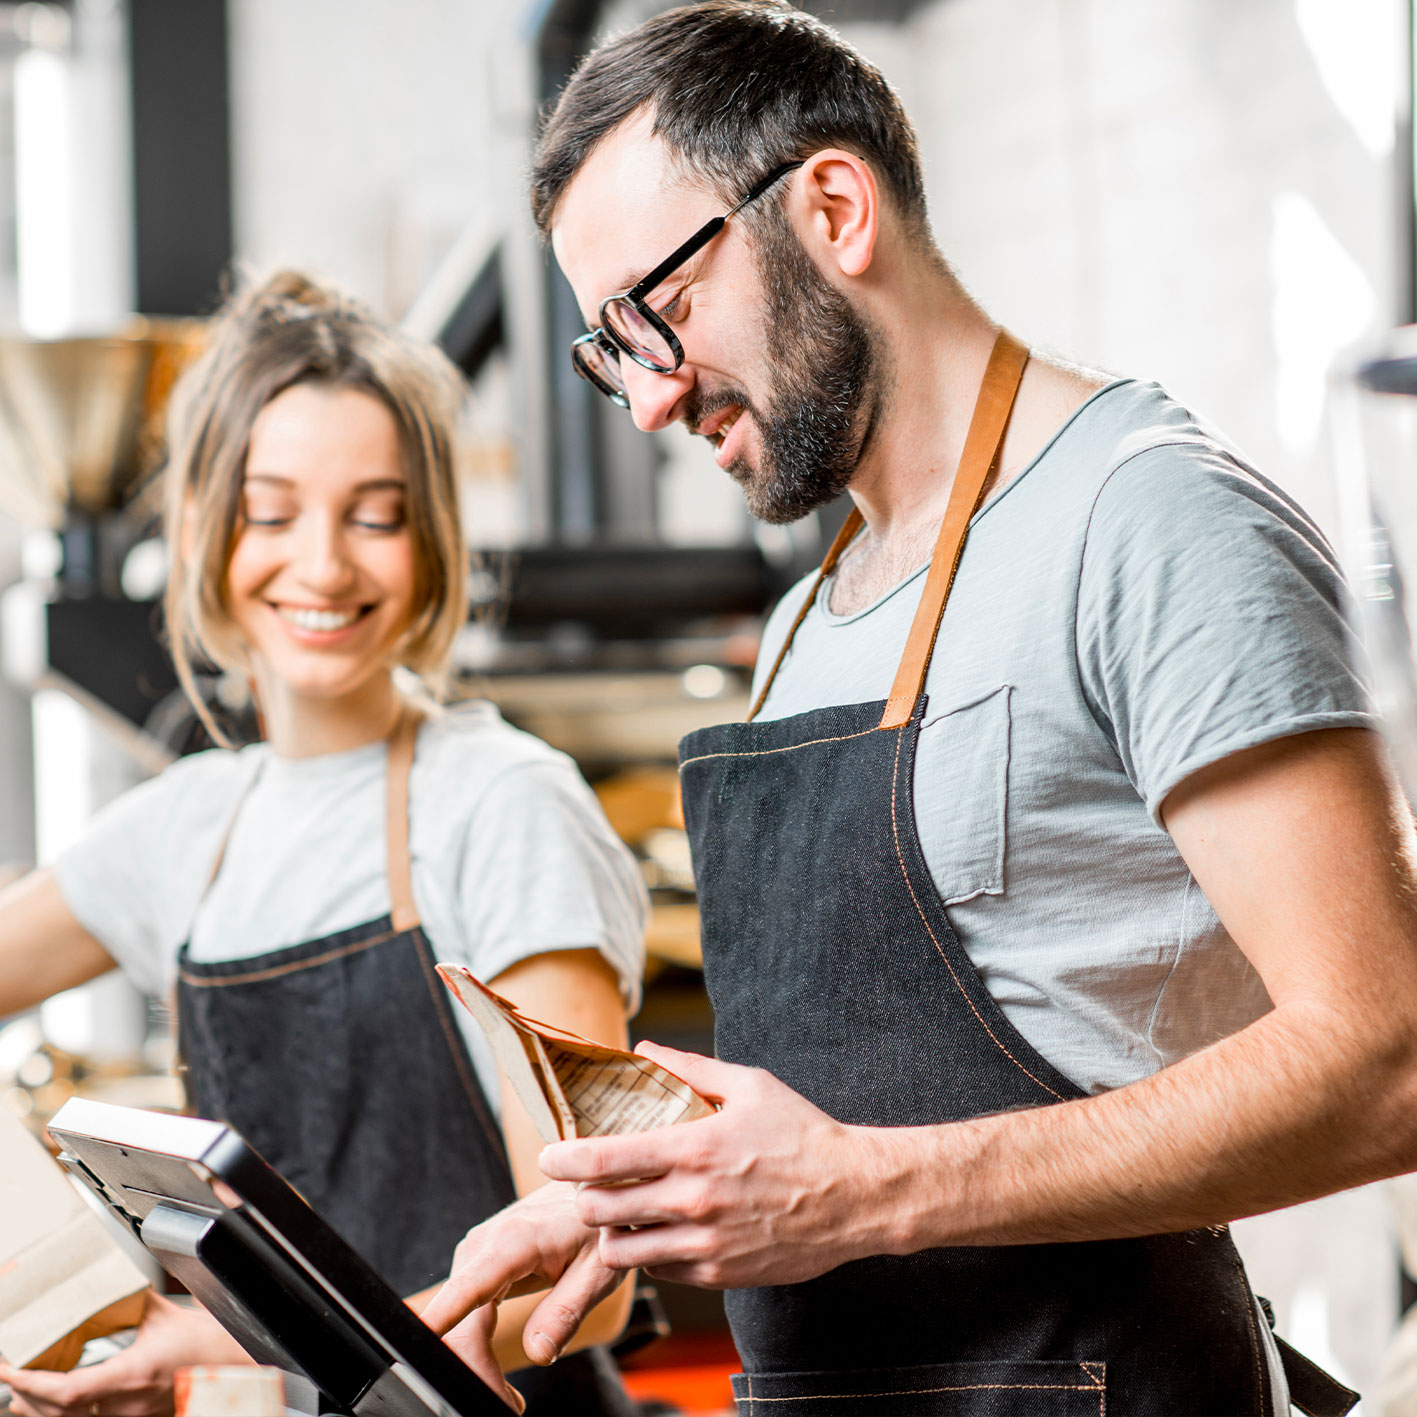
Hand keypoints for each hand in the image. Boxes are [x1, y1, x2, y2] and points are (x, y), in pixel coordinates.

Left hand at [0, 1291, 247, 1416]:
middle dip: (26, 1396)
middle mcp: (127, 1404)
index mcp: (133, 1374)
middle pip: (58, 1414)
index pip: (67, 1391)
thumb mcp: (163, 1315)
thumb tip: (105, 1285)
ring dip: (39, 1410)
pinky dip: (61, 1413)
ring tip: (20, 1392)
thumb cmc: (206, 1342)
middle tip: (8, 1373)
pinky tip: (51, 1404)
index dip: (31, 1383)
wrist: (235, 1365)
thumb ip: (131, 1302)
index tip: (10, 1368)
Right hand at [421, 1182, 618, 1405]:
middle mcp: (485, 1243)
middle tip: (510, 1404)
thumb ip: (566, 1310)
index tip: (420, 1348)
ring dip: (476, 1358)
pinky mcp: (479, 1260)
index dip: (442, 1320)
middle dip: (478, 1368)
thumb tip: (538, 1352)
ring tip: (508, 1395)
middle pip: (461, 1318)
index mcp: (513, 1241)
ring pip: (460, 1318)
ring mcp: (478, 1251)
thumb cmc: (600, 1224)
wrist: (594, 1187)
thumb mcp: (599, 1270)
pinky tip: (494, 1367)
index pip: (468, 1288)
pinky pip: (466, 1310)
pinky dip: (476, 1343)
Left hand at [543, 1043, 890, 1288]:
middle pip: (601, 1211)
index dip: (565, 1160)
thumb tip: (644, 1050)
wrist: (855, 1196)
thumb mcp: (750, 1085)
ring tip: (616, 1215)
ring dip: (610, 1232)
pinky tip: (658, 1232)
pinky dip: (648, 1254)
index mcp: (696, 1148)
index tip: (548, 1157)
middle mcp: (694, 1200)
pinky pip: (660, 1271)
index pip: (606, 1160)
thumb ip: (691, 1068)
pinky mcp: (720, 1272)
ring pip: (623, 1251)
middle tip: (585, 1186)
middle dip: (582, 1198)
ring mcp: (706, 1242)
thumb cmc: (803, 1134)